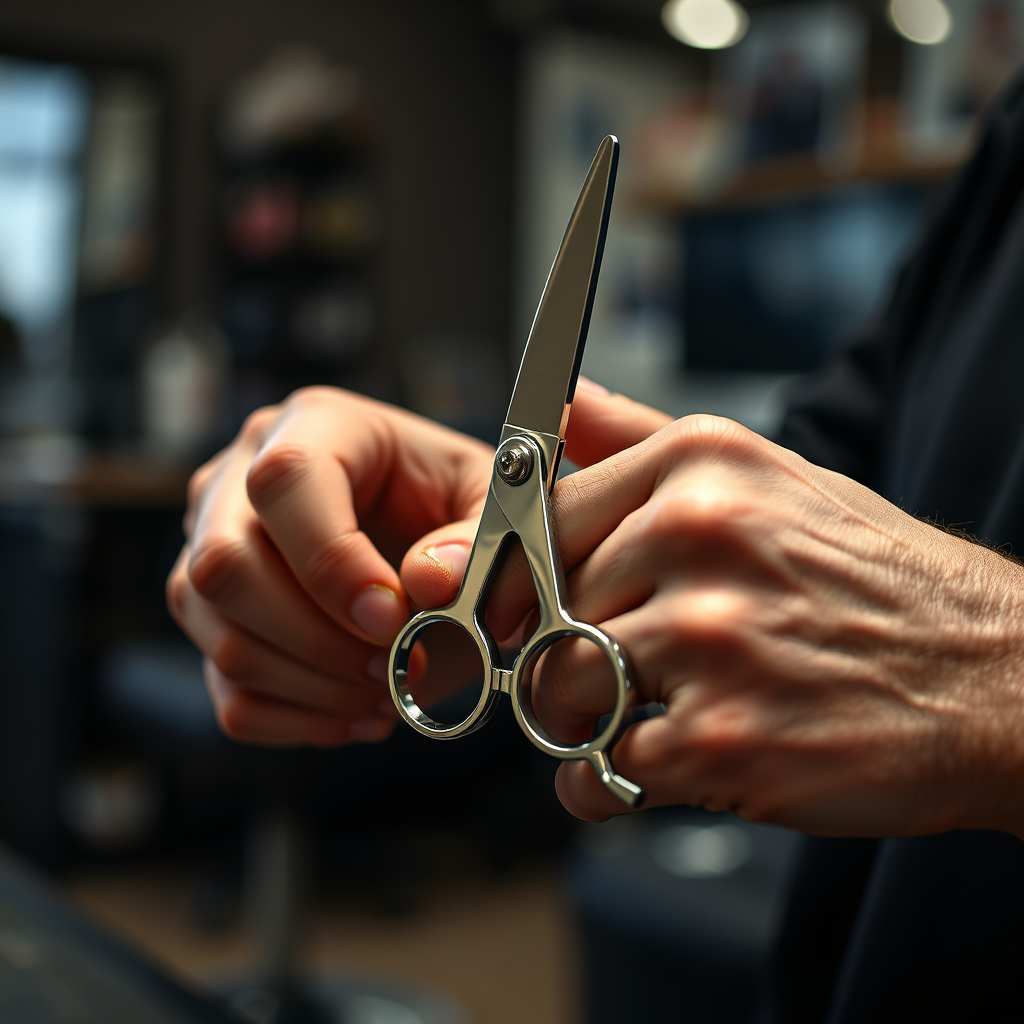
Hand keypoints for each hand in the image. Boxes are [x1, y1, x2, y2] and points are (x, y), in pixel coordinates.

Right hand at [167, 387, 494, 745]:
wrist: (429, 527)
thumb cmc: (453, 501)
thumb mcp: (490, 501)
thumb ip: (475, 538)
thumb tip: (427, 583)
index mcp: (316, 426)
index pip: (284, 481)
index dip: (332, 560)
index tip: (393, 617)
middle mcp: (240, 480)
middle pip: (225, 567)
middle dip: (319, 639)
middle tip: (397, 666)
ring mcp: (211, 552)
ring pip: (220, 637)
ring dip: (315, 687)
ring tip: (390, 691)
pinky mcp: (214, 621)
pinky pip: (228, 693)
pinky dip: (301, 721)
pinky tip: (362, 711)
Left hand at [515, 401, 1023, 837]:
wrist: (994, 678)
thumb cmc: (872, 580)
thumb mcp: (770, 476)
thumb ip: (645, 440)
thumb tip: (564, 403)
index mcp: (699, 468)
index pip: (541, 518)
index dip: (522, 577)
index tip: (526, 609)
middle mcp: (699, 537)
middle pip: (544, 608)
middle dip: (563, 651)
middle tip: (616, 671)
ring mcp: (709, 640)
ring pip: (562, 692)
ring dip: (584, 721)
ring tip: (643, 716)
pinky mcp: (721, 740)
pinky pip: (603, 771)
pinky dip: (611, 784)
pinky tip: (662, 765)